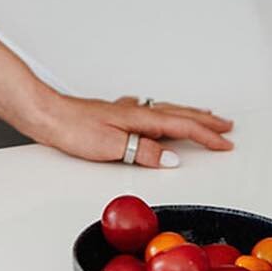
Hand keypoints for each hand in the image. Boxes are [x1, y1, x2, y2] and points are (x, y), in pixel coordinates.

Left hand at [33, 92, 233, 168]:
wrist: (45, 114)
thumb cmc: (72, 128)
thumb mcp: (112, 146)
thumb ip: (144, 152)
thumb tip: (172, 159)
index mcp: (139, 119)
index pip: (182, 127)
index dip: (206, 137)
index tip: (226, 144)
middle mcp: (134, 111)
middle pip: (178, 114)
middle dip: (205, 121)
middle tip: (226, 126)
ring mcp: (123, 112)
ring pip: (164, 111)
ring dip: (187, 114)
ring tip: (202, 116)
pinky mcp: (112, 115)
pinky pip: (147, 111)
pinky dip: (161, 113)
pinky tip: (153, 113)